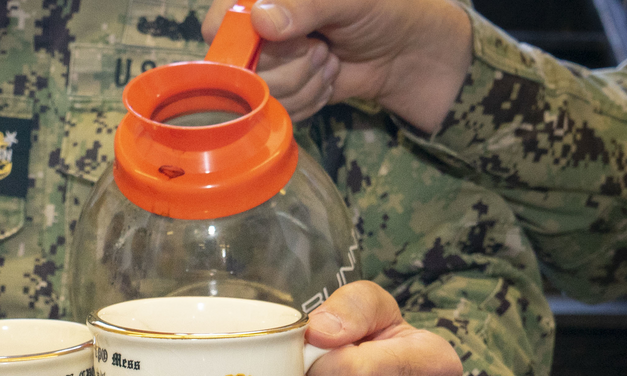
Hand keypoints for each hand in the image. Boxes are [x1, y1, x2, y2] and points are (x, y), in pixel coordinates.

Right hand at [201, 0, 472, 129]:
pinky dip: (309, 102)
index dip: (234, 41)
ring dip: (304, 84)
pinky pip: (279, 113)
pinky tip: (327, 81)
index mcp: (267, 0)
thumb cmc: (384, 8)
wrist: (407, 52)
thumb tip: (262, 20)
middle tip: (320, 47)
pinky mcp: (284, 97)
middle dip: (288, 64)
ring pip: (262, 96)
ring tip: (329, 61)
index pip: (220, 22)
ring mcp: (270, 68)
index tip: (266, 45)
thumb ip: (305, 5)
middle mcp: (260, 32)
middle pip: (243, 67)